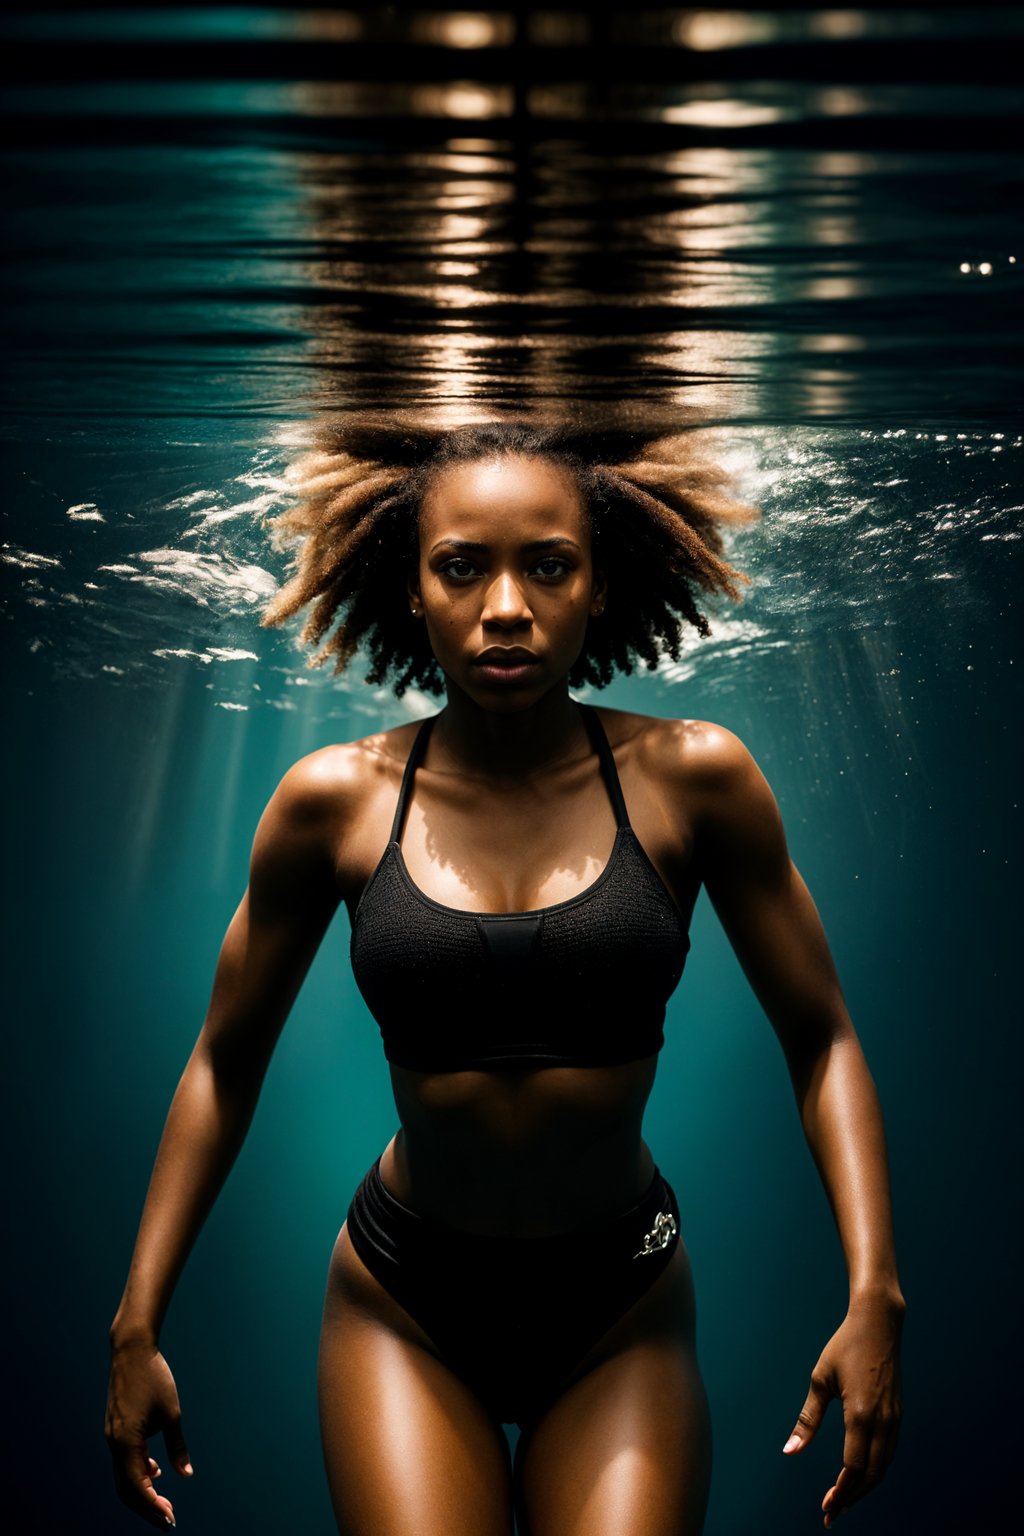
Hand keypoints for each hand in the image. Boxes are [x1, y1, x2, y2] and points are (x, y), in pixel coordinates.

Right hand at [106, 1340, 193, 1527]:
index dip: (153, 1506)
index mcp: (125, 1441)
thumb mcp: (171, 1412)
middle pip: (125, 1488)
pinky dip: (137, 1471)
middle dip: (146, 1508)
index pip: (137, 1486)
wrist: (131, 1349)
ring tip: (163, 1503)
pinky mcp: (114, 1428)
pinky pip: (122, 1459)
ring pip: (122, 1475)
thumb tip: (186, 1474)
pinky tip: (154, 1471)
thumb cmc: (154, 1377)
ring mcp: (111, 1436)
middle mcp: (113, 1443)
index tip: (170, 1517)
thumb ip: (177, 1446)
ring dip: (141, 1491)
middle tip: (167, 1521)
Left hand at [782, 1293, 903, 1525]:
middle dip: (852, 1497)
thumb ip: (807, 1419)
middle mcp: (883, 1421)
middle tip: (832, 1512)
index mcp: (861, 1415)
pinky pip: (889, 1452)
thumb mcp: (820, 1379)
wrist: (879, 1323)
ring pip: (884, 1466)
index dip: (840, 1492)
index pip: (853, 1468)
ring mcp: (895, 1418)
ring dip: (865, 1487)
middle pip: (871, 1474)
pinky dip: (876, 1470)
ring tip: (845, 1499)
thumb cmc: (844, 1346)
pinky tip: (861, 1473)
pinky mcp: (898, 1414)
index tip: (826, 1507)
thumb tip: (790, 1451)